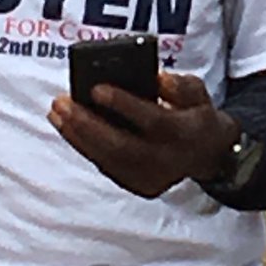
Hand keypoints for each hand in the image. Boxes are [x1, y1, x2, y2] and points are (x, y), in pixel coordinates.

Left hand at [49, 73, 238, 198]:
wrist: (209, 154)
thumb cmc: (195, 115)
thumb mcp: (199, 93)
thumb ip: (181, 85)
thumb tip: (157, 80)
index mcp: (185, 132)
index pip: (152, 120)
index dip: (124, 105)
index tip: (96, 89)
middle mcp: (168, 159)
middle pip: (121, 145)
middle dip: (87, 124)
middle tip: (62, 102)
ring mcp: (152, 177)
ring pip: (108, 160)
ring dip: (77, 136)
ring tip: (57, 113)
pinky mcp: (139, 186)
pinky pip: (107, 167)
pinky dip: (84, 147)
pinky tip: (67, 129)